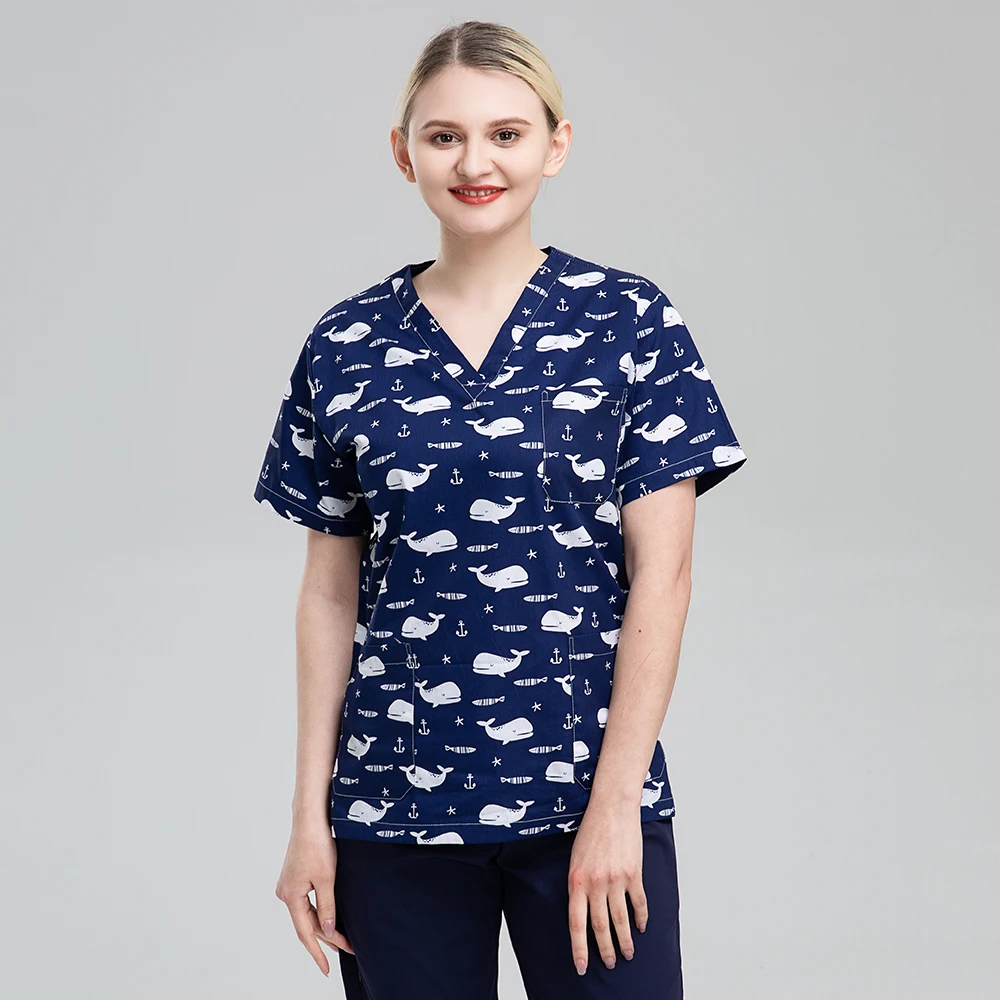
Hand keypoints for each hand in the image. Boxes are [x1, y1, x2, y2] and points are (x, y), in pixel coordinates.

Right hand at [274, 821, 354, 976]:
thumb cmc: (317, 844)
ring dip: (322, 925)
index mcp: (291, 896)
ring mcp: (288, 885)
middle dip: (326, 939)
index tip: (326, 969)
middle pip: (307, 924)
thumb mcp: (326, 879)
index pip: (305, 933)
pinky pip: (306, 901)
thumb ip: (327, 908)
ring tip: (341, 939)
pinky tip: (327, 917)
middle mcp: (285, 892)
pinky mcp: (294, 877)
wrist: (310, 819)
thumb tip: (326, 932)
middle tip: (347, 949)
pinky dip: (317, 911)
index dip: (317, 953)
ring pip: (307, 913)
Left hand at [567, 806, 646, 975]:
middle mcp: (595, 883)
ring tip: (627, 953)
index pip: (576, 923)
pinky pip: (638, 903)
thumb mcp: (576, 858)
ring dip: (625, 940)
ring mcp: (616, 879)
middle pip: (600, 926)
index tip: (582, 966)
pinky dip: (641, 918)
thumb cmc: (591, 830)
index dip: (579, 948)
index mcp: (576, 880)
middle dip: (605, 949)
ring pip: (620, 919)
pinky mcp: (634, 874)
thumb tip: (583, 910)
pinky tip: (641, 927)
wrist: (611, 808)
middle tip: (610, 963)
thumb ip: (578, 885)